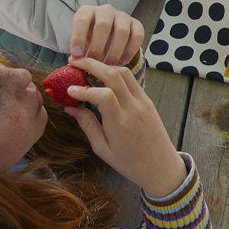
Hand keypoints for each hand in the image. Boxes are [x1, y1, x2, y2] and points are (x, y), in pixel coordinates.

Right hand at [64, 57, 185, 197]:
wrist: (160, 165)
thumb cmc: (129, 162)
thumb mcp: (103, 148)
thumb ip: (87, 125)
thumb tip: (69, 107)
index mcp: (121, 123)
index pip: (104, 95)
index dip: (84, 89)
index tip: (68, 90)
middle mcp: (134, 108)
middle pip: (115, 75)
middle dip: (92, 64)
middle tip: (73, 62)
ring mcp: (144, 102)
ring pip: (125, 73)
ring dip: (105, 65)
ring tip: (86, 66)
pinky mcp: (148, 100)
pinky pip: (132, 80)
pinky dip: (116, 73)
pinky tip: (103, 75)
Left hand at [68, 4, 143, 65]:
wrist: (108, 36)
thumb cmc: (90, 40)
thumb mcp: (80, 43)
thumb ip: (77, 51)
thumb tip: (75, 61)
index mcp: (87, 12)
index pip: (82, 20)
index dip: (78, 37)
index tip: (76, 55)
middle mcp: (105, 10)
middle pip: (103, 25)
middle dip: (98, 47)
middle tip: (95, 63)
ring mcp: (123, 16)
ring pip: (122, 31)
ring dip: (115, 51)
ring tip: (109, 65)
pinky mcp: (136, 24)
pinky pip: (138, 36)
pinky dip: (130, 51)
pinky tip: (122, 61)